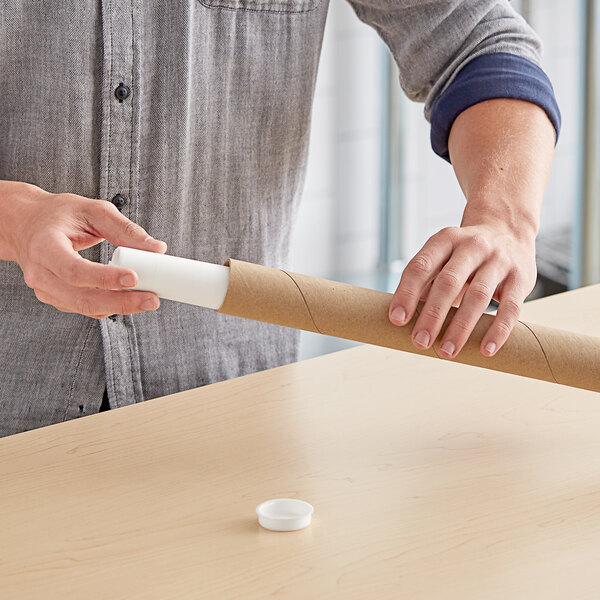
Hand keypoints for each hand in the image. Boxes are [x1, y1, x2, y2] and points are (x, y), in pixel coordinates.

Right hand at [0, 180, 166, 318]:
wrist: (27, 225)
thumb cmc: (59, 215)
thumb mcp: (93, 211)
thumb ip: (125, 229)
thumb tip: (157, 249)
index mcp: (44, 246)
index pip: (74, 269)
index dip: (104, 278)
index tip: (134, 278)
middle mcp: (40, 273)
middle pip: (82, 298)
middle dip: (121, 302)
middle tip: (152, 299)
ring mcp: (45, 289)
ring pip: (85, 307)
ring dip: (120, 307)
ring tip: (148, 299)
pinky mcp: (55, 298)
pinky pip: (84, 308)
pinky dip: (109, 306)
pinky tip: (130, 299)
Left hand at [388, 221, 536, 357]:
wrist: (509, 230)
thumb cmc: (464, 255)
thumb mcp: (443, 257)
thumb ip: (425, 282)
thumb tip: (402, 320)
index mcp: (445, 240)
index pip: (421, 266)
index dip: (406, 293)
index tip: (396, 320)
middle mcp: (472, 246)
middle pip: (449, 282)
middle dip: (432, 315)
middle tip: (419, 342)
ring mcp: (499, 260)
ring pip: (479, 296)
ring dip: (461, 327)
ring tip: (447, 352)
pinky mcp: (521, 278)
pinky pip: (510, 307)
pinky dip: (498, 330)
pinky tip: (486, 350)